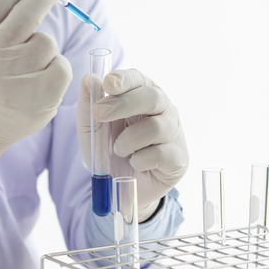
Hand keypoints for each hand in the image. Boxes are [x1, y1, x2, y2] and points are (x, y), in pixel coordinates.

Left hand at [77, 69, 188, 220]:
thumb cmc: (110, 153)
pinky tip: (135, 164)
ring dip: (128, 141)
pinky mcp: (179, 157)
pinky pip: (160, 154)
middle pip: (152, 97)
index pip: (139, 79)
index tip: (109, 83)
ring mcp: (174, 133)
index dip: (125, 79)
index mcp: (142, 96)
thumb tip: (89, 79)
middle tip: (100, 113)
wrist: (121, 189)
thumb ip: (89, 107)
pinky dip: (140, 160)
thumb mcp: (92, 131)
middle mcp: (163, 110)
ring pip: (155, 127)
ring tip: (120, 151)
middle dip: (124, 103)